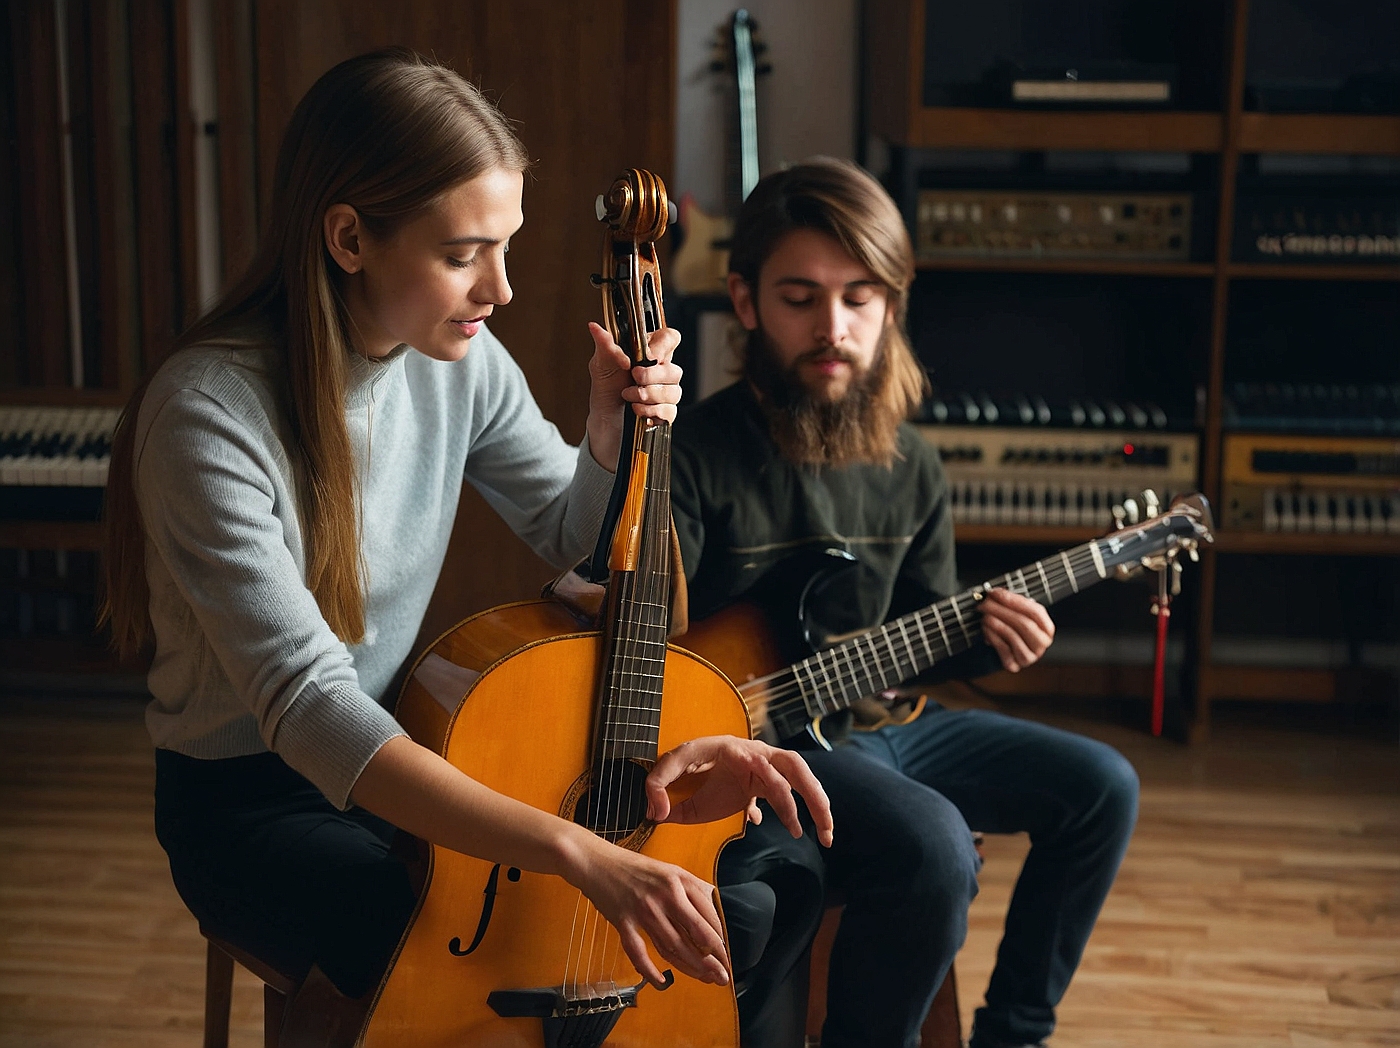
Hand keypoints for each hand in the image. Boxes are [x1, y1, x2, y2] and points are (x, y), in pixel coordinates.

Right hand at [567, 831, 730, 988]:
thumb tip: (713, 908)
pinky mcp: (623, 921)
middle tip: (723, 977)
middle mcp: (665, 895)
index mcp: (679, 880)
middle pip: (695, 934)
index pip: (708, 916)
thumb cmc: (633, 867)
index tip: (725, 955)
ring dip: (690, 967)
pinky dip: (650, 970)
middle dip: (712, 960)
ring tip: (704, 980)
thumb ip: (691, 887)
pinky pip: (639, 952)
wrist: (596, 861)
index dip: (719, 940)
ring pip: (672, 946)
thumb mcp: (668, 869)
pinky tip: (662, 982)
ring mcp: (643, 909)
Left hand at [585, 321, 682, 469]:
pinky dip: (652, 412)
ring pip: (673, 392)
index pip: (670, 338)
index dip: (664, 346)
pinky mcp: (667, 409)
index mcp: (650, 350)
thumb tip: (594, 327)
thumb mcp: (601, 361)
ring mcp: (668, 389)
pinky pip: (670, 411)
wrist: (604, 409)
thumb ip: (604, 344)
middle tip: (633, 378)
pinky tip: (638, 410)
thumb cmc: (607, 382)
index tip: (649, 355)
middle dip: (651, 377)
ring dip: (648, 396)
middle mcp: (663, 368)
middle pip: (674, 370)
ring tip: (629, 396)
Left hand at [644, 736, 834, 847]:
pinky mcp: (769, 781)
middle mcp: (758, 754)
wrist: (698, 756)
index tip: (764, 819)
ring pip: (802, 780)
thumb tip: (657, 814)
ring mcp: (767, 766)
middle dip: (812, 794)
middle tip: (823, 824)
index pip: (758, 762)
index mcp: (735, 749)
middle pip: (795, 767)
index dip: (769, 785)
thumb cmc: (688, 761)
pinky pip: (792, 795)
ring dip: (818, 804)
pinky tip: (804, 834)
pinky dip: (803, 812)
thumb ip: (656, 786)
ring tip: (828, 836)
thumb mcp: (667, 769)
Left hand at [979, 587, 1054, 672]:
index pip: (1035, 612)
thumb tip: (996, 593)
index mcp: (1046, 628)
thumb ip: (1011, 603)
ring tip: (985, 616)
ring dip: (996, 623)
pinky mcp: (1015, 665)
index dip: (1014, 600)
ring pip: (1013, 636)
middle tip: (986, 603)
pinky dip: (992, 636)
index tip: (997, 593)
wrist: (1004, 652)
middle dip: (1002, 611)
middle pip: (1024, 624)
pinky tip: (986, 628)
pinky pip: (1003, 649)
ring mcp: (1030, 656)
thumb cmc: (1012, 629)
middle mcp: (1041, 643)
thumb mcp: (1017, 614)